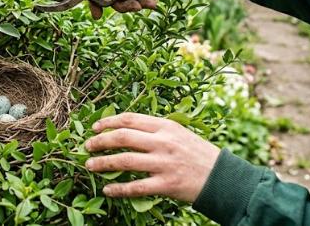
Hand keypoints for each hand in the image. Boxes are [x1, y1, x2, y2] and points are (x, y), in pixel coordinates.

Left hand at [83, 112, 219, 202]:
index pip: (130, 119)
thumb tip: (125, 130)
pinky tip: (107, 189)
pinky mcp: (166, 184)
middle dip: (100, 141)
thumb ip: (155, 130)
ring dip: (102, 163)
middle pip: (122, 137)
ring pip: (124, 161)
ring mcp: (164, 163)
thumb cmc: (198, 154)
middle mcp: (163, 142)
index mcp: (165, 126)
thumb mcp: (179, 133)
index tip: (95, 127)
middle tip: (86, 146)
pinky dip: (118, 188)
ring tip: (90, 165)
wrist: (222, 177)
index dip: (108, 122)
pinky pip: (135, 187)